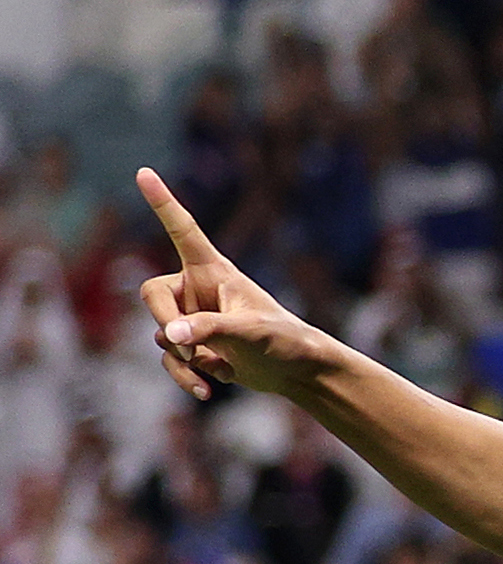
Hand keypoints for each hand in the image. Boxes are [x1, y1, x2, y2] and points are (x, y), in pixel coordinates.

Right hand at [135, 168, 342, 400]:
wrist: (298, 372)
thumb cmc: (285, 340)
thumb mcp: (252, 332)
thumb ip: (212, 330)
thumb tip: (170, 335)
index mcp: (215, 271)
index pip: (183, 231)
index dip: (163, 203)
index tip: (144, 172)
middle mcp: (198, 290)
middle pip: (152, 296)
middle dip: (166, 323)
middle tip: (188, 345)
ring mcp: (194, 318)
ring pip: (162, 335)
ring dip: (184, 359)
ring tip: (217, 370)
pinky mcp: (196, 344)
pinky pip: (172, 358)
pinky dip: (185, 376)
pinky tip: (207, 391)